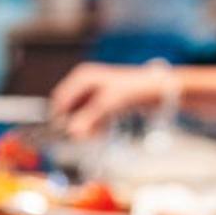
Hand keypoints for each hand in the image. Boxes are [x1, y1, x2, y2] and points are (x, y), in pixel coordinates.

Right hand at [49, 62, 170, 138]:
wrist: (156, 89)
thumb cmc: (132, 90)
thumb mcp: (107, 105)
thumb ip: (87, 119)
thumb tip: (71, 134)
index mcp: (82, 77)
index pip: (60, 99)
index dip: (59, 117)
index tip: (64, 134)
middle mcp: (84, 83)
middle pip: (69, 108)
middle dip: (74, 123)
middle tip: (82, 137)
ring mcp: (93, 92)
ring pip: (80, 114)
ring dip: (85, 126)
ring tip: (97, 133)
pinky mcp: (101, 102)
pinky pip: (91, 117)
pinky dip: (95, 125)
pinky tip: (103, 131)